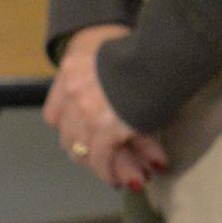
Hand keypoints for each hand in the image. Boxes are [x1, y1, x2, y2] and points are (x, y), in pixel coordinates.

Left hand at [44, 23, 168, 191]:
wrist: (166, 45)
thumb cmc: (146, 43)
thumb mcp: (113, 48)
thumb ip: (103, 73)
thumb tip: (108, 99)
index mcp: (72, 67)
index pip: (55, 113)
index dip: (71, 128)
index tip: (86, 136)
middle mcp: (72, 91)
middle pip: (69, 135)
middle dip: (87, 150)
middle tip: (104, 161)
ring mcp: (87, 112)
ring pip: (84, 151)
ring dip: (103, 165)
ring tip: (121, 176)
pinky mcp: (107, 129)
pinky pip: (104, 160)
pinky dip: (113, 171)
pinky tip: (126, 179)